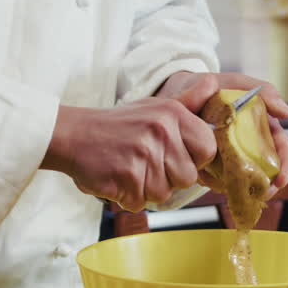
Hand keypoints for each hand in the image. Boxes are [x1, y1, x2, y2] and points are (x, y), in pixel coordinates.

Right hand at [41, 99, 216, 212]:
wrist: (74, 134)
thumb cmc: (119, 124)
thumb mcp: (155, 106)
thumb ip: (189, 102)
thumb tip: (213, 84)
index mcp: (172, 114)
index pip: (208, 149)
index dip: (194, 159)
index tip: (175, 155)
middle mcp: (161, 132)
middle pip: (187, 178)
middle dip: (168, 178)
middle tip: (146, 162)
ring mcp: (143, 155)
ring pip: (163, 194)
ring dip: (146, 189)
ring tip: (130, 168)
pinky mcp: (125, 177)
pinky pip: (140, 203)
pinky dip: (128, 197)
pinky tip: (118, 178)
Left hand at [155, 71, 287, 197]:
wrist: (177, 95)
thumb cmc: (211, 87)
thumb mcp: (237, 84)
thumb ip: (262, 92)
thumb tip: (286, 112)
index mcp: (261, 129)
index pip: (282, 150)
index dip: (286, 166)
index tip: (281, 179)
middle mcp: (248, 147)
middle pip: (266, 172)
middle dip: (266, 187)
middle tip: (260, 194)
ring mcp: (230, 159)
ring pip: (243, 182)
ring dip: (241, 189)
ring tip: (229, 186)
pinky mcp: (211, 167)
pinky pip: (218, 183)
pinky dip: (216, 185)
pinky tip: (207, 179)